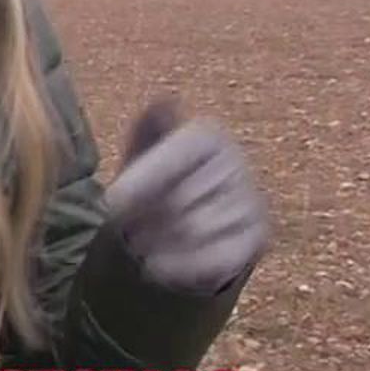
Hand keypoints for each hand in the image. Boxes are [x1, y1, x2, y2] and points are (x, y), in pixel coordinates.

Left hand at [105, 99, 269, 294]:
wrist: (194, 223)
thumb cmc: (158, 183)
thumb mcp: (145, 154)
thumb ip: (147, 131)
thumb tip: (162, 103)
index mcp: (207, 136)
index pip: (173, 159)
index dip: (138, 184)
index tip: (110, 204)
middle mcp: (237, 163)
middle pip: (179, 200)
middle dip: (144, 220)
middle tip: (125, 230)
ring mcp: (252, 201)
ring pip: (194, 231)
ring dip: (158, 244)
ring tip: (140, 245)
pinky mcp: (259, 238)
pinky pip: (216, 258)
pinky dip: (180, 267)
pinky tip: (157, 267)